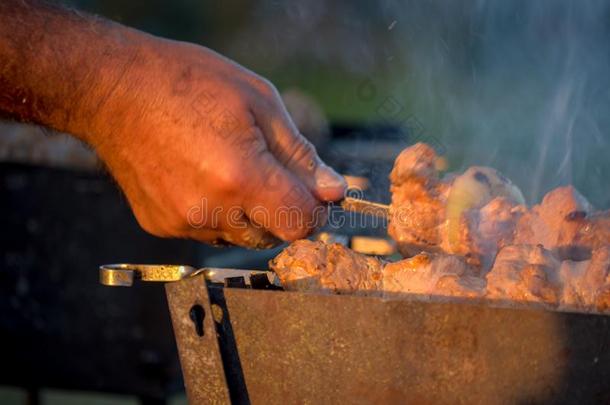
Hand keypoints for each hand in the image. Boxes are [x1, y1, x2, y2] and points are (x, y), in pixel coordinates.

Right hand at [88, 38, 345, 247]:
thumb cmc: (186, 83)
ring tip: (231, 168)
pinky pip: (208, 231)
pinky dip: (217, 213)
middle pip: (274, 235)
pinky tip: (203, 177)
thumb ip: (300, 155)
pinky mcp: (161, 226)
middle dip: (283, 209)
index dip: (315, 209)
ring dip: (250, 213)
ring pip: (241, 236)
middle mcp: (211, 209)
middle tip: (270, 172)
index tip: (312, 191)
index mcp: (242, 177)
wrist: (112, 89)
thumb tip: (333, 191)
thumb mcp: (259, 102)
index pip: (301, 223)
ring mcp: (182, 222)